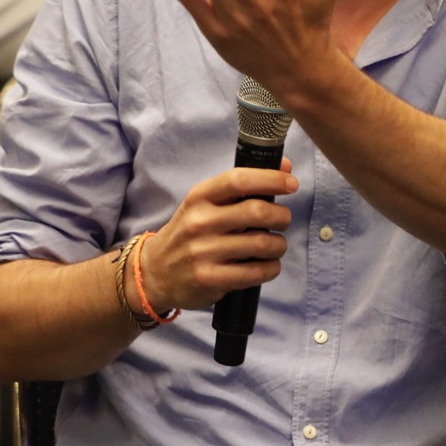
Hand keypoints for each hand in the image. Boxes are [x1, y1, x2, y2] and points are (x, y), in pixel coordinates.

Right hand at [138, 162, 297, 312]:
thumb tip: (285, 166)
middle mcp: (200, 222)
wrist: (154, 272)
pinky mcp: (210, 279)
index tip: (291, 183)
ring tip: (276, 245)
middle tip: (283, 220)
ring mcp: (203, 252)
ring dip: (279, 244)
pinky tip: (268, 265)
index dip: (271, 179)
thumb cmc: (189, 233)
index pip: (239, 180)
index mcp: (199, 197)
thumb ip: (242, 186)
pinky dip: (271, 268)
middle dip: (282, 216)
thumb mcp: (206, 203)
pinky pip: (256, 272)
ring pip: (262, 243)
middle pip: (257, 212)